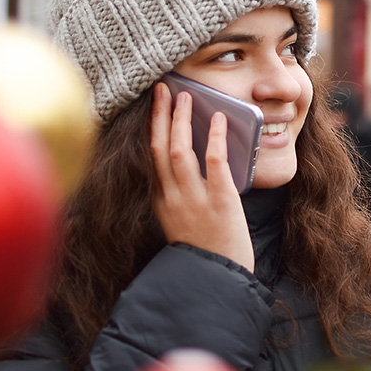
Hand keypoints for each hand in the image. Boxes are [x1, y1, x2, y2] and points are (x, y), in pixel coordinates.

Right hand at [150, 83, 254, 271]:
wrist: (217, 281)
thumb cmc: (205, 253)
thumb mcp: (181, 224)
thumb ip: (179, 198)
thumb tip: (188, 168)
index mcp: (162, 202)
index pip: (151, 158)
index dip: (152, 129)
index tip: (154, 107)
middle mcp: (172, 198)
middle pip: (159, 148)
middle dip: (160, 116)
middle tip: (163, 89)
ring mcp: (194, 199)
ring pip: (180, 151)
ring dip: (181, 121)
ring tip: (186, 97)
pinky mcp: (220, 202)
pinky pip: (214, 163)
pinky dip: (215, 138)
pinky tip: (219, 120)